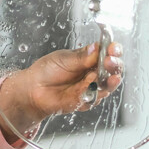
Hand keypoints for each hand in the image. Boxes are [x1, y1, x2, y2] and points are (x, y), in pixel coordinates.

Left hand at [0, 42, 122, 140]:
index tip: (113, 49)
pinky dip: (94, 93)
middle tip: (110, 61)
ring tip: (110, 77)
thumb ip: (82, 57)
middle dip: (114, 65)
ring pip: (108, 85)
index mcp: (90, 57)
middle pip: (113, 69)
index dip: (113, 50)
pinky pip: (96, 98)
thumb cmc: (47, 71)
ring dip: (110, 81)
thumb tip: (96, 47)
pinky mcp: (87, 100)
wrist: (33, 89)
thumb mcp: (64, 59)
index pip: (108, 52)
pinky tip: (90, 88)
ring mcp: (92, 87)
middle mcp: (94, 72)